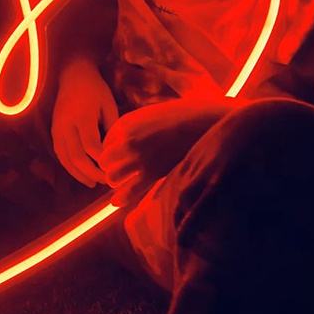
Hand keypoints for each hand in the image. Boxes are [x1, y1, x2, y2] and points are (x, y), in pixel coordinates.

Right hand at [51, 57, 118, 186]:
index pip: (91, 145)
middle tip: (107, 181)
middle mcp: (66, 124)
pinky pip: (60, 154)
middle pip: (76, 155)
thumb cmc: (95, 89)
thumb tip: (119, 151)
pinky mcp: (54, 132)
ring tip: (94, 183)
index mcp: (82, 115)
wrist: (73, 76)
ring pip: (65, 158)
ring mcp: (57, 129)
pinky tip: (82, 174)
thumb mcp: (108, 103)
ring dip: (79, 174)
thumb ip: (112, 126)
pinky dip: (70, 167)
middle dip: (91, 172)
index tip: (115, 169)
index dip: (102, 160)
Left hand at [99, 97, 232, 206]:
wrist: (208, 122)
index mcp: (127, 122)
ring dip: (117, 181)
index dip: (111, 151)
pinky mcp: (152, 173)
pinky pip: (129, 192)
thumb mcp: (155, 112)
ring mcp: (139, 156)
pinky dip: (121, 198)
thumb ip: (138, 123)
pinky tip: (118, 202)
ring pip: (112, 177)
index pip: (106, 142)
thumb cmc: (187, 114)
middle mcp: (128, 139)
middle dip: (110, 167)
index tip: (118, 156)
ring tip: (125, 183)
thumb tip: (131, 134)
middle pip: (105, 160)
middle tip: (119, 172)